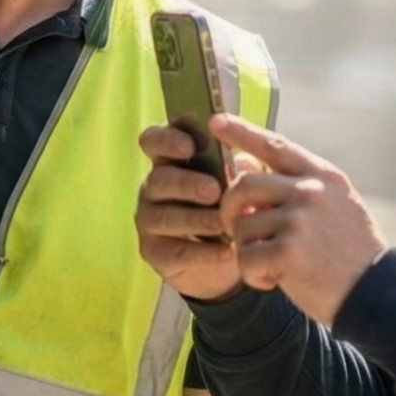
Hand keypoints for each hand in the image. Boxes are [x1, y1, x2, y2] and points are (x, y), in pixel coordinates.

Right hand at [136, 124, 242, 301]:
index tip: (189, 145)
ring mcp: (149, 220)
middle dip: (186, 183)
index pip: (153, 141)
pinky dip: (203, 253)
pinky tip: (227, 252)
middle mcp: (153, 188)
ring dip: (194, 219)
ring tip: (222, 224)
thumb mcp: (237, 184)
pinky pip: (174, 251)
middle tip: (213, 190)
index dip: (166, 140)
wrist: (228, 255)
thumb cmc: (230, 206)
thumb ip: (238, 170)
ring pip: (163, 217)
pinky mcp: (153, 252)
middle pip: (159, 179)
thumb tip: (246, 161)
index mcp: (169, 161)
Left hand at [212, 115, 385, 325]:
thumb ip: (288, 184)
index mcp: (322, 176)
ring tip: (268, 263)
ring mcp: (299, 221)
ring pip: (241, 226)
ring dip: (244, 249)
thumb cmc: (349, 250)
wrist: (377, 292)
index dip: (242, 132)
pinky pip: (246, 259)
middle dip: (229, 208)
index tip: (216, 121)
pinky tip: (272, 281)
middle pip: (244, 184)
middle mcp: (310, 192)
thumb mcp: (330, 206)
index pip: (274, 146)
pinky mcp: (289, 253)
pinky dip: (252, 275)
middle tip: (234, 228)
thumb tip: (241, 162)